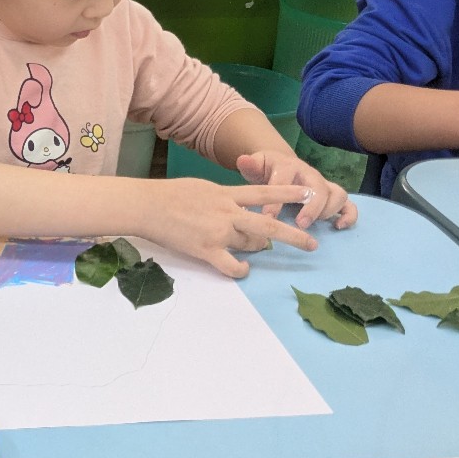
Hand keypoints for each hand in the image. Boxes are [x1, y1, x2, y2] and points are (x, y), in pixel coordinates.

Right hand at [141, 178, 324, 278]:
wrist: (147, 206)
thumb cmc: (169, 194)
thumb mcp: (202, 187)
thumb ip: (223, 197)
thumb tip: (235, 204)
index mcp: (225, 194)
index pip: (263, 193)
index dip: (287, 194)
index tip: (307, 194)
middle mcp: (227, 213)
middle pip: (267, 224)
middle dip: (293, 235)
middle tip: (311, 244)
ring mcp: (218, 232)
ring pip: (251, 244)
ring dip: (257, 247)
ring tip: (259, 247)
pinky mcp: (206, 250)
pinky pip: (231, 265)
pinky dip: (241, 270)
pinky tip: (244, 270)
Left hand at [236, 151, 357, 230]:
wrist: (280, 165)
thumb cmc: (266, 170)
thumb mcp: (255, 166)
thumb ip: (249, 165)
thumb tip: (243, 160)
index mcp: (288, 166)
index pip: (286, 179)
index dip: (277, 199)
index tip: (268, 217)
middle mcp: (309, 173)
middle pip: (318, 186)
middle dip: (311, 206)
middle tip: (299, 224)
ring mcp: (323, 184)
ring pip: (337, 193)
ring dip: (328, 210)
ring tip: (312, 225)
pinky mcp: (332, 195)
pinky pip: (349, 204)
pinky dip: (349, 216)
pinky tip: (338, 227)